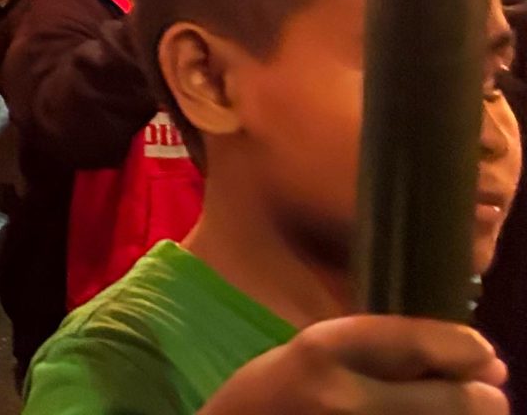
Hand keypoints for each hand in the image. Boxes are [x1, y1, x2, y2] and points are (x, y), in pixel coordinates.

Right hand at [196, 315, 504, 414]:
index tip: (482, 353)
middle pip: (456, 400)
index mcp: (321, 352)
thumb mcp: (303, 361)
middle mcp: (346, 399)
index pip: (417, 341)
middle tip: (487, 397)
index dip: (463, 347)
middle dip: (482, 398)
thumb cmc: (262, 406)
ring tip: (463, 412)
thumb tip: (461, 361)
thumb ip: (369, 356)